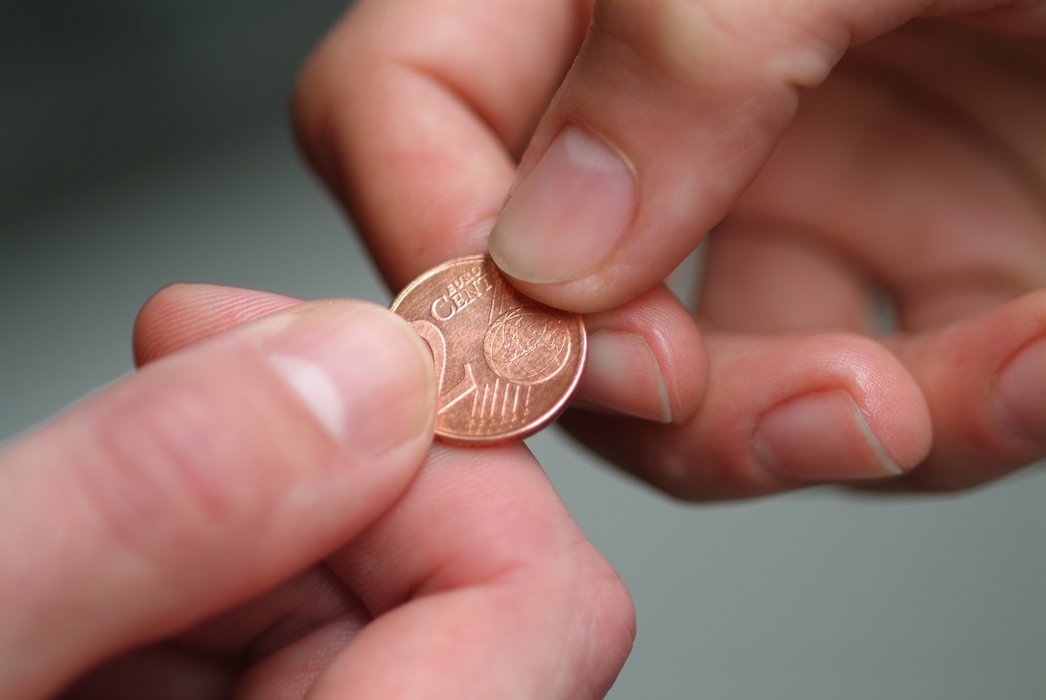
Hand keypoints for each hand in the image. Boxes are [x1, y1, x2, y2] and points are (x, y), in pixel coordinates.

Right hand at [0, 285, 632, 698]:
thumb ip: (149, 513)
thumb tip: (358, 371)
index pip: (543, 613)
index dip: (452, 468)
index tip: (320, 367)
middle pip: (472, 598)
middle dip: (332, 474)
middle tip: (188, 384)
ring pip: (382, 605)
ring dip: (257, 522)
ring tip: (111, 508)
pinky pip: (295, 643)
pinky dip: (212, 577)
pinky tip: (110, 571)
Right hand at [294, 0, 1045, 497]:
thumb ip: (683, 50)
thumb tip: (544, 252)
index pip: (405, 108)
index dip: (438, 239)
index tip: (553, 348)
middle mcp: (671, 93)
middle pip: (558, 298)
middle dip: (667, 395)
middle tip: (782, 408)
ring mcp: (780, 181)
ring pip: (716, 383)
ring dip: (836, 420)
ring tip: (999, 378)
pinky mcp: (903, 252)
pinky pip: (876, 384)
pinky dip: (961, 408)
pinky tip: (1042, 358)